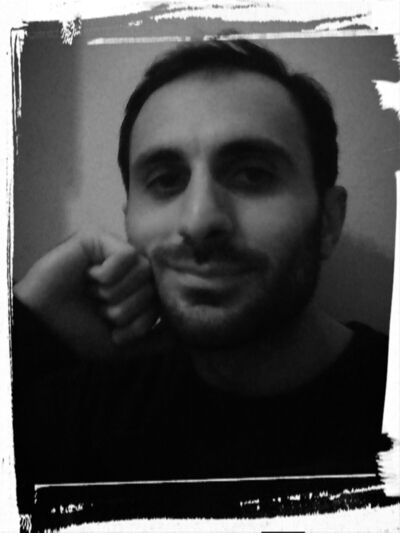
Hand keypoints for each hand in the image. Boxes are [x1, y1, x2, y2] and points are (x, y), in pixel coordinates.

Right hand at [13, 230, 159, 357]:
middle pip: (153, 286)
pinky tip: (89, 277)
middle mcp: (129, 270)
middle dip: (124, 309)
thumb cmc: (79, 332)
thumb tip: (183, 336)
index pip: (161, 301)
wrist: (43, 327)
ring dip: (114, 293)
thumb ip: (154, 340)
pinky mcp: (99, 239)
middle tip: (98, 309)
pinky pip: (126, 256)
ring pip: (142, 271)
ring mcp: (114, 252)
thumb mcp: (122, 345)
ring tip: (93, 294)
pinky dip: (108, 275)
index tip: (115, 331)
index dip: (140, 322)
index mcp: (135, 291)